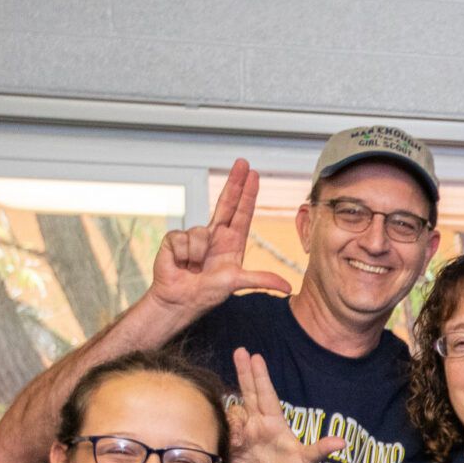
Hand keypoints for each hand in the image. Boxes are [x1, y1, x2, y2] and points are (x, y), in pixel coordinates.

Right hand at [147, 161, 293, 317]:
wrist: (179, 300)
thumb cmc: (207, 293)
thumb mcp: (237, 283)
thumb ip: (260, 280)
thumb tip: (287, 288)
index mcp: (231, 242)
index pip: (242, 212)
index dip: (248, 193)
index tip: (254, 174)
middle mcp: (215, 235)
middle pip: (226, 201)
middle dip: (234, 181)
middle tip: (242, 161)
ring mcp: (195, 235)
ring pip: (200, 232)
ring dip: (197, 255)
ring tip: (195, 268)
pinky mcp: (175, 239)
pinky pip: (182, 239)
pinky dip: (183, 255)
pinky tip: (181, 264)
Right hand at [225, 349, 343, 462]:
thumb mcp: (310, 462)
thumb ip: (321, 450)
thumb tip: (343, 443)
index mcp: (275, 422)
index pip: (266, 394)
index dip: (260, 375)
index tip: (254, 355)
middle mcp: (258, 424)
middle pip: (249, 393)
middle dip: (244, 372)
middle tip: (239, 350)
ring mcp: (245, 435)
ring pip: (234, 414)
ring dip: (234, 417)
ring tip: (241, 434)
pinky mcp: (235, 449)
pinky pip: (226, 435)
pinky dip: (228, 434)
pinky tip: (234, 441)